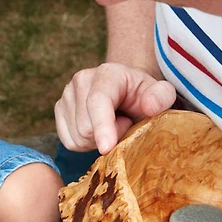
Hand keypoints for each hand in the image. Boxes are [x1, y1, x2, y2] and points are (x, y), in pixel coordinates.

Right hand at [55, 62, 176, 153]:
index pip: (98, 102)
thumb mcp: (161, 94)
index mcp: (106, 73)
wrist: (126, 93)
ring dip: (97, 141)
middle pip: (86, 127)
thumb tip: (149, 105)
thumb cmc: (143, 96)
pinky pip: (69, 142)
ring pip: (77, 137)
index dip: (102, 127)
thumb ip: (162, 97)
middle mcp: (80, 80)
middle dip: (108, 136)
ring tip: (111, 126)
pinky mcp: (59, 110)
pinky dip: (85, 144)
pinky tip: (97, 131)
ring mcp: (66, 95)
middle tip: (124, 124)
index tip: (107, 148)